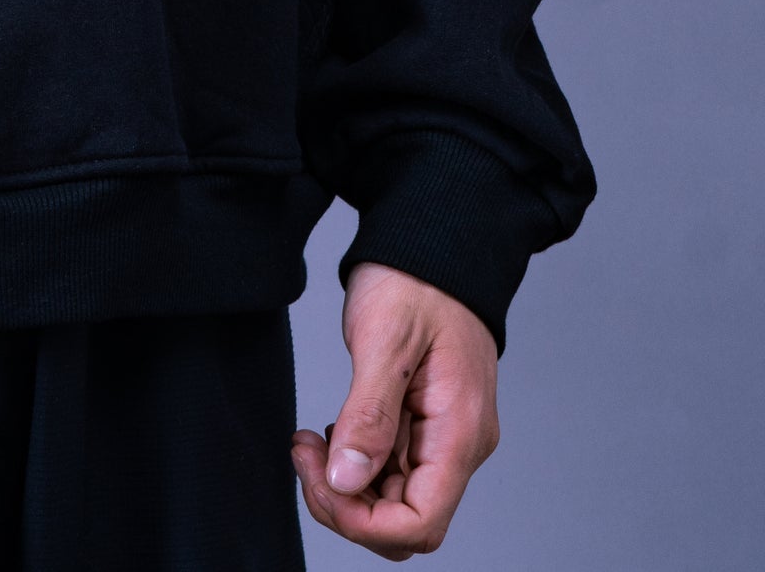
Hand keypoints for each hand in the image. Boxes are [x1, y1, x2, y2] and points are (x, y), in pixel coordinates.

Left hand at [290, 262, 498, 556]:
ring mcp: (443, 438)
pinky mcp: (425, 426)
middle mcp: (459, 445)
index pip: (419, 523)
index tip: (320, 478)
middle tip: (305, 454)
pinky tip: (331, 432)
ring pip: (393, 503)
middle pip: (404, 523)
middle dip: (346, 505)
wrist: (433, 241)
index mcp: (459, 432)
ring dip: (345, 486)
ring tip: (309, 440)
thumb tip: (345, 481)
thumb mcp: (385, 339)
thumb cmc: (416, 278)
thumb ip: (369, 415)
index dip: (363, 522)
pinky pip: (390, 472)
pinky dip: (355, 464)